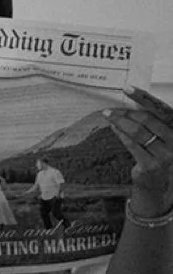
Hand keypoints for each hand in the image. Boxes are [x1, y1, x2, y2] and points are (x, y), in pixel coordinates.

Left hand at [105, 87, 172, 217]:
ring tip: (108, 116)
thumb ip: (153, 122)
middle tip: (111, 109)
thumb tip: (132, 103)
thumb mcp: (162, 137)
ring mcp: (164, 154)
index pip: (161, 109)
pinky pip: (131, 144)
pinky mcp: (150, 165)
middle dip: (126, 112)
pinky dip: (120, 134)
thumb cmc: (160, 156)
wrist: (160, 185)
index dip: (144, 97)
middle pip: (147, 119)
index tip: (128, 88)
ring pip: (137, 132)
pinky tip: (113, 128)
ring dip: (120, 122)